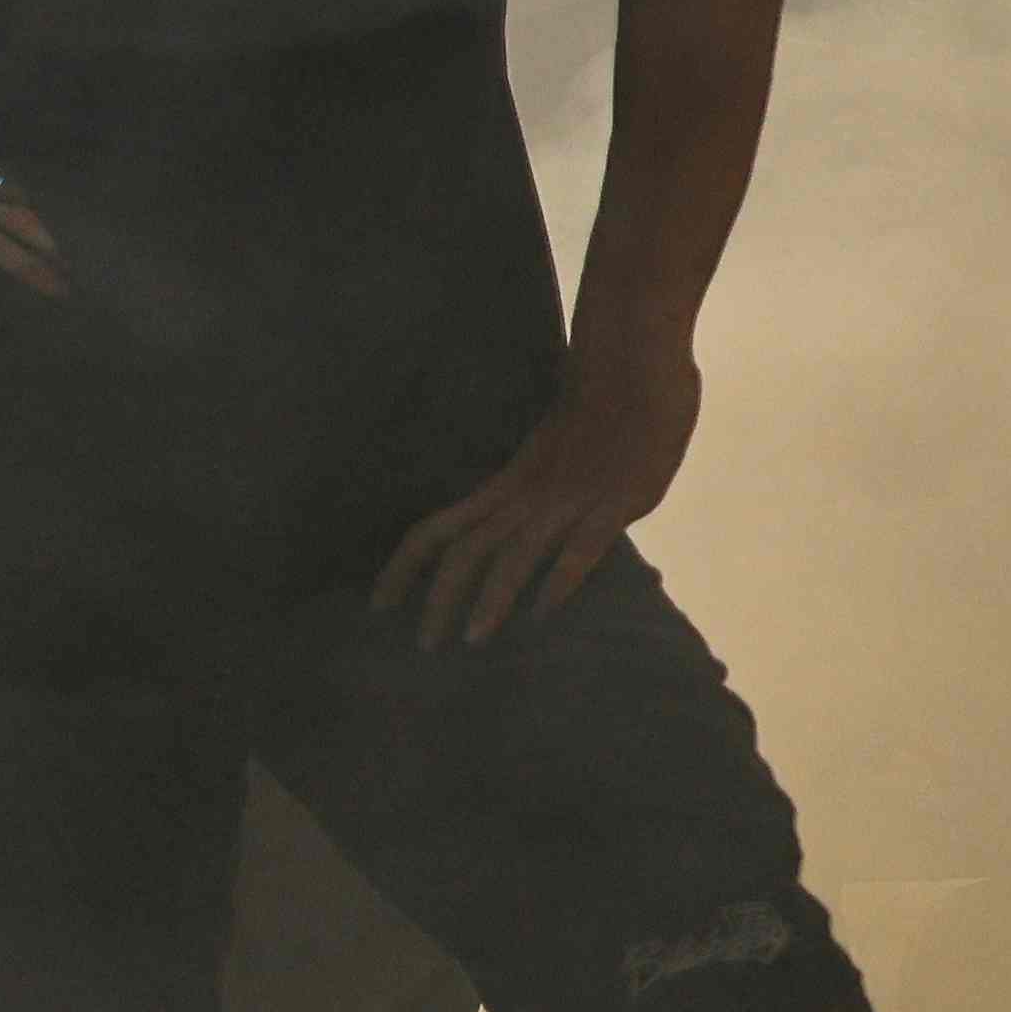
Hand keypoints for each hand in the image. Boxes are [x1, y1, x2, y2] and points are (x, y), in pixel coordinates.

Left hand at [375, 348, 697, 647]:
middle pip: (464, 551)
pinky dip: (558, 583)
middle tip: (424, 646)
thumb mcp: (550, 457)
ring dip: (491, 600)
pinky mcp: (615, 503)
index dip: (402, 568)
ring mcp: (568, 500)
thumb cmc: (599, 408)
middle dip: (440, 600)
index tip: (377, 604)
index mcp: (504, 486)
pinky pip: (580, 550)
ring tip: (472, 641)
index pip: (435, 530)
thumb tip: (529, 527)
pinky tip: (541, 616)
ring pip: (514, 556)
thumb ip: (536, 494)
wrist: (632, 365)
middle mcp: (525, 496)